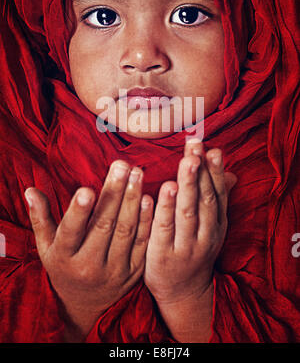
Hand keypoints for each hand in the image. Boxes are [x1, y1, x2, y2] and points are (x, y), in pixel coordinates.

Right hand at [25, 161, 153, 339]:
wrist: (86, 305)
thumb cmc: (63, 267)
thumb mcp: (46, 247)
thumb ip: (40, 218)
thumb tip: (30, 191)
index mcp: (65, 257)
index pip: (71, 231)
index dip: (79, 211)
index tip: (87, 189)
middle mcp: (89, 266)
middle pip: (104, 225)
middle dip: (114, 193)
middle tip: (122, 165)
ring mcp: (114, 270)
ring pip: (126, 231)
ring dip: (132, 200)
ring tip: (137, 173)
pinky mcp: (134, 272)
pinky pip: (142, 243)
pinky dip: (146, 220)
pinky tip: (148, 198)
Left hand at [144, 138, 236, 305]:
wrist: (183, 292)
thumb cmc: (195, 249)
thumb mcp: (212, 227)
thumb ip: (217, 199)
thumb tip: (231, 173)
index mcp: (216, 224)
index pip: (218, 194)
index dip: (215, 171)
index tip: (212, 149)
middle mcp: (205, 234)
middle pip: (204, 200)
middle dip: (200, 172)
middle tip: (195, 149)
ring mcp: (185, 246)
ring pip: (187, 213)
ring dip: (187, 186)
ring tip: (185, 163)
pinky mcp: (162, 255)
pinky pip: (163, 229)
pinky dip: (164, 209)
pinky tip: (163, 190)